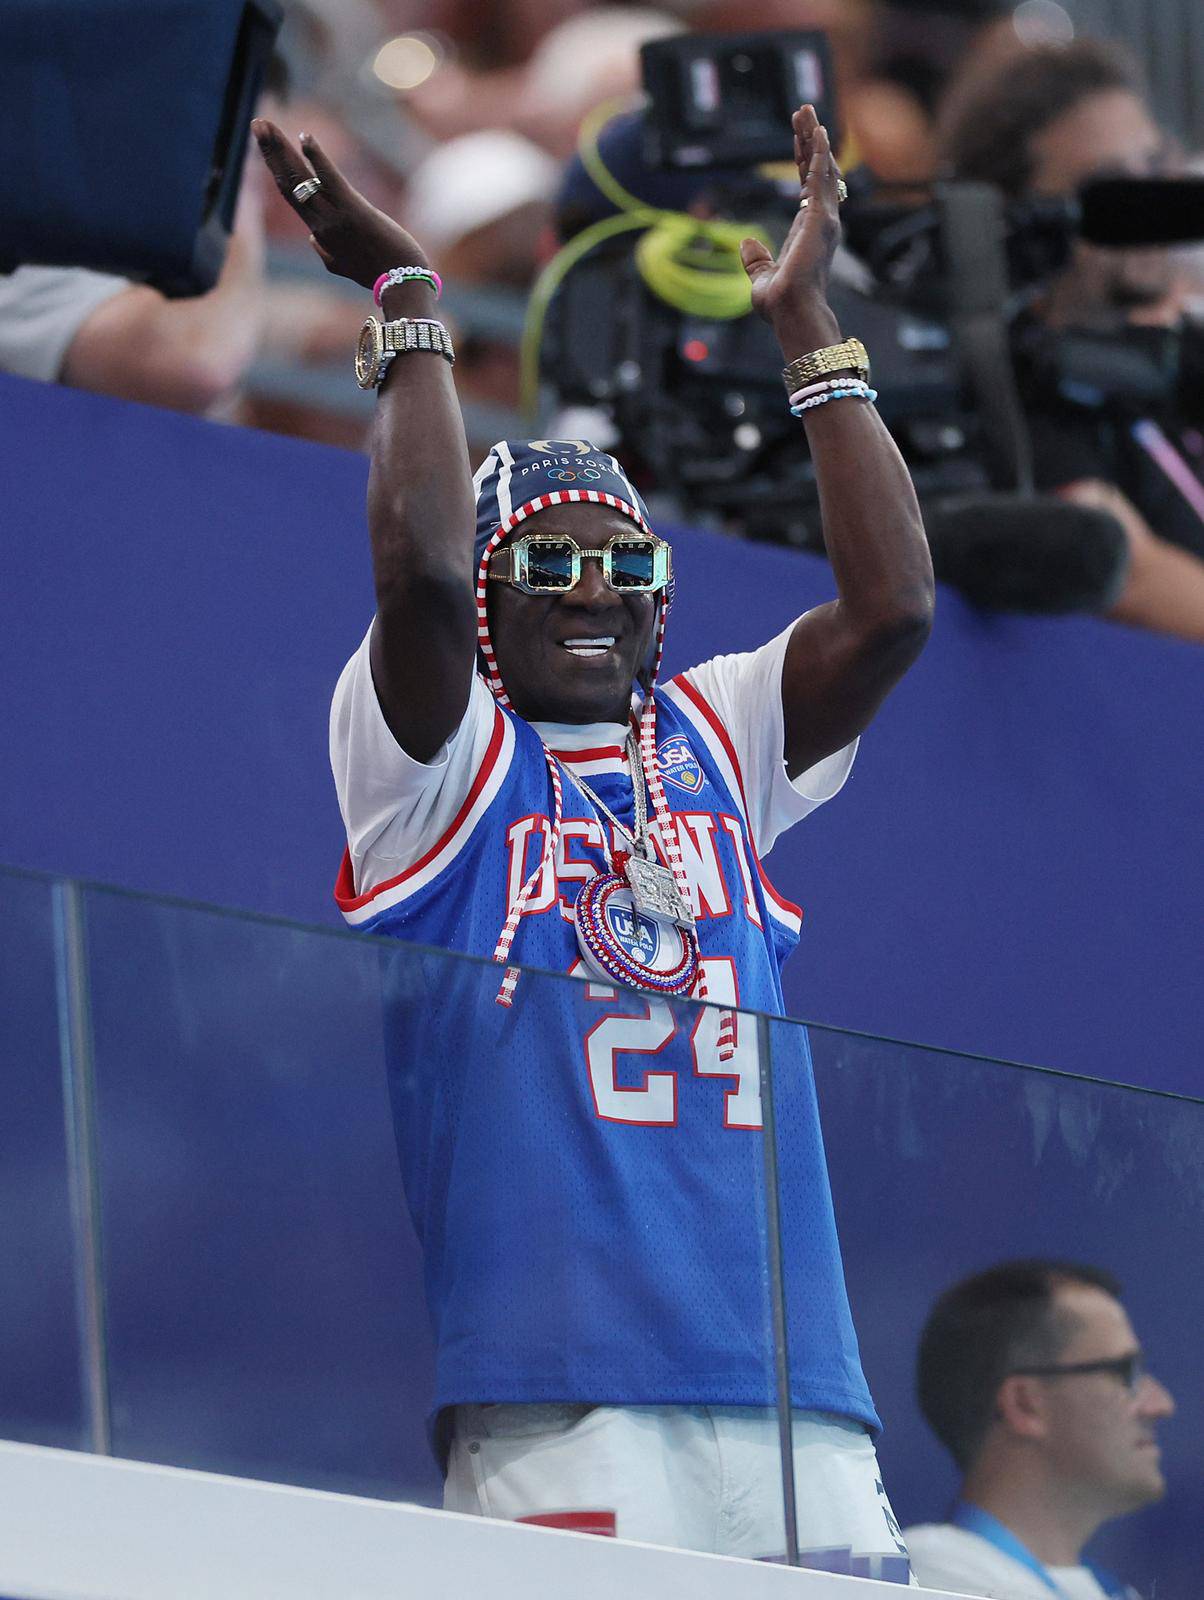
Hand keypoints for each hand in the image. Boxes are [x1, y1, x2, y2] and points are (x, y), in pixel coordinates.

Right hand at [251, 119, 429, 290]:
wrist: (402, 285)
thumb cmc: (379, 274)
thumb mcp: (345, 266)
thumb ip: (325, 253)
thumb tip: (313, 240)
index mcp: (319, 233)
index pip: (291, 194)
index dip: (277, 168)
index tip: (266, 146)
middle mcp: (320, 223)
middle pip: (288, 181)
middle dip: (271, 151)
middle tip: (257, 123)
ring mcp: (335, 217)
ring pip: (300, 178)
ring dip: (281, 148)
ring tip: (264, 124)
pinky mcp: (354, 211)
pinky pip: (331, 180)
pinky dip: (317, 158)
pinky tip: (305, 137)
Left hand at [740, 105, 841, 330]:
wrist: (790, 313)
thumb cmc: (780, 303)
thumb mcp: (761, 275)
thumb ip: (756, 259)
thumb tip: (746, 242)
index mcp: (808, 230)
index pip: (807, 185)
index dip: (802, 159)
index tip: (798, 136)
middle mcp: (821, 221)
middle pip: (818, 169)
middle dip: (810, 139)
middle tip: (804, 110)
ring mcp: (824, 218)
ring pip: (822, 167)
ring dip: (815, 138)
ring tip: (807, 111)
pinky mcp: (820, 218)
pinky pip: (821, 179)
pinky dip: (820, 154)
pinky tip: (819, 132)